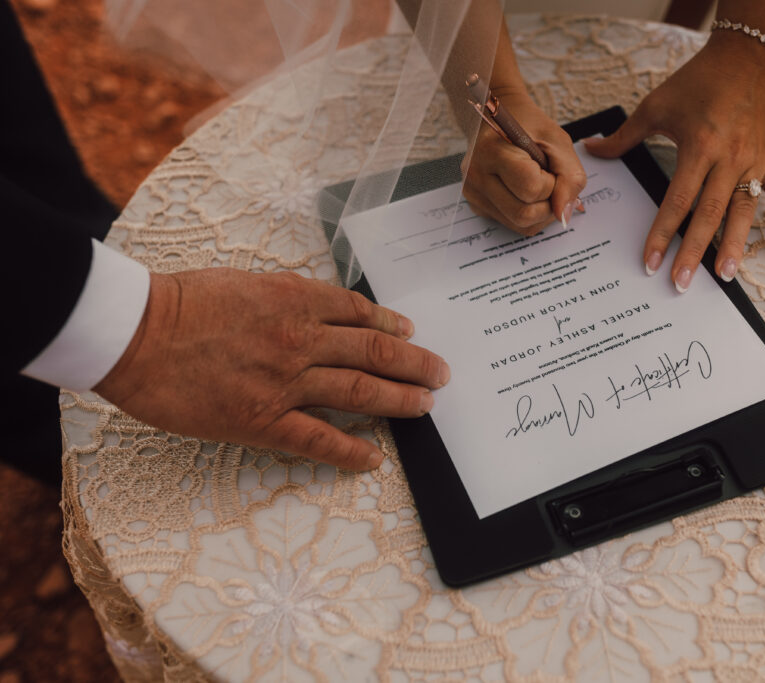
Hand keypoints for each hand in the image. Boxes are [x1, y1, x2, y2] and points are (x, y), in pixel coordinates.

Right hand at [94, 268, 449, 469]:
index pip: (360, 313)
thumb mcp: (245, 282)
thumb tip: (319, 307)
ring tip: (426, 407)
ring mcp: (286, 382)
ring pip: (360, 392)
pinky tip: (374, 459)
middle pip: (376, 352)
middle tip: (441, 374)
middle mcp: (302, 339)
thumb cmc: (182, 302)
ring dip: (399, 400)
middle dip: (415, 365)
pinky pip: (320, 439)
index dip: (392, 325)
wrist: (136, 332)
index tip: (411, 334)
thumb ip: (287, 296)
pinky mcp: (263, 420)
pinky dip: (351, 450)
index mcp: (296, 300)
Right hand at [462, 87, 586, 234]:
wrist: (496, 117)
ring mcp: (473, 193)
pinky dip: (529, 214)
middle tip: (548, 179)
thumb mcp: (558, 142)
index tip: (550, 167)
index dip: (552, 183)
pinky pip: (512, 224)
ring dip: (541, 212)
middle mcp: (476, 176)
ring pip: (520, 225)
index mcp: (492, 151)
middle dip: (548, 203)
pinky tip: (525, 191)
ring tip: (539, 185)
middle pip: (524, 215)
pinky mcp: (477, 205)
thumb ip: (570, 178)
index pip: (532, 189)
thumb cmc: (529, 126)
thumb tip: (564, 216)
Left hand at [585, 32, 764, 291]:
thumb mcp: (656, 105)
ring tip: (724, 275)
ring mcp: (754, 160)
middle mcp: (729, 157)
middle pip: (710, 214)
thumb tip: (592, 150)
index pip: (677, 201)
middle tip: (681, 284)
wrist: (746, 56)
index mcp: (699, 147)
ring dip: (736, 245)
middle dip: (694, 252)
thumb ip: (624, 136)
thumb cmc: (698, 81)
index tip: (650, 262)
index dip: (662, 234)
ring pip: (745, 210)